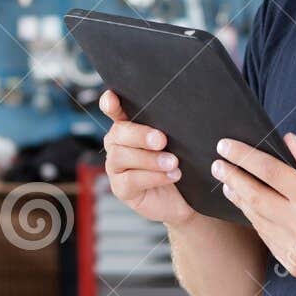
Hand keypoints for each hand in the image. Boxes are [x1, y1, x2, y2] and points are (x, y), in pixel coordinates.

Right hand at [99, 89, 197, 227]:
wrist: (185, 198)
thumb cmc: (179, 164)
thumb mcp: (176, 142)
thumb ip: (168, 128)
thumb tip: (176, 113)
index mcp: (129, 127)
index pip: (115, 110)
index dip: (110, 103)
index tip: (111, 97)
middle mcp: (117, 144)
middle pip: (119, 132)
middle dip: (140, 134)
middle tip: (162, 140)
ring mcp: (115, 166)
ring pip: (122, 156)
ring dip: (150, 159)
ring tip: (173, 162)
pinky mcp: (121, 188)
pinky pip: (131, 179)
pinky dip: (153, 176)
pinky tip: (171, 175)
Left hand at [211, 133, 295, 290]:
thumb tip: (288, 141)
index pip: (269, 171)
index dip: (244, 156)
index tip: (226, 146)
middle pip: (254, 196)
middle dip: (232, 177)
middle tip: (217, 164)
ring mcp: (295, 249)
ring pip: (257, 220)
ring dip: (240, 199)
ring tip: (229, 183)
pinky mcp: (294, 265)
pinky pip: (267, 239)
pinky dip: (256, 221)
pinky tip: (251, 208)